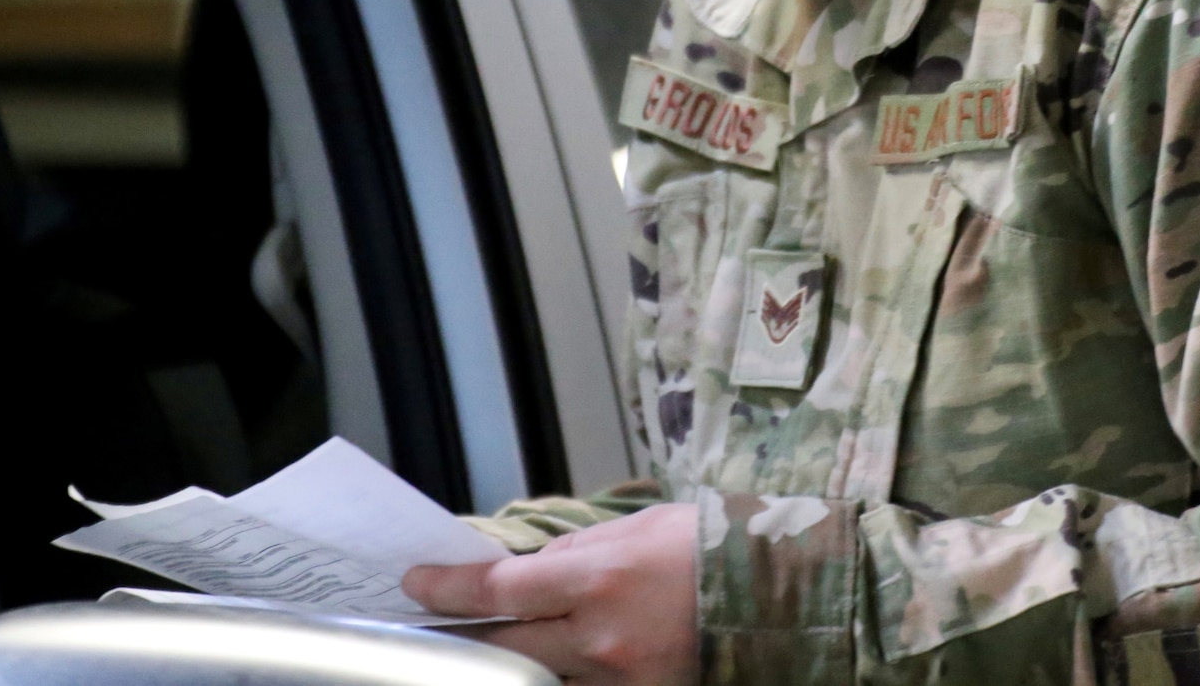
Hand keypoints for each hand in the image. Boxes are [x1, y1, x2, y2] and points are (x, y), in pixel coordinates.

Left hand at [405, 502, 698, 684]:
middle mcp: (601, 638)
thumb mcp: (640, 528)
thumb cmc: (713, 546)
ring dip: (514, 666)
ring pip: (538, 682)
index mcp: (600, 578)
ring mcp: (620, 681)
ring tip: (496, 649)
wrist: (783, 591)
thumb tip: (530, 569)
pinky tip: (553, 664)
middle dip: (464, 639)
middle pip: (505, 648)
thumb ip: (579, 549)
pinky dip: (563, 679)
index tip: (417, 584)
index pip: (499, 589)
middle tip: (438, 628)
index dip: (449, 589)